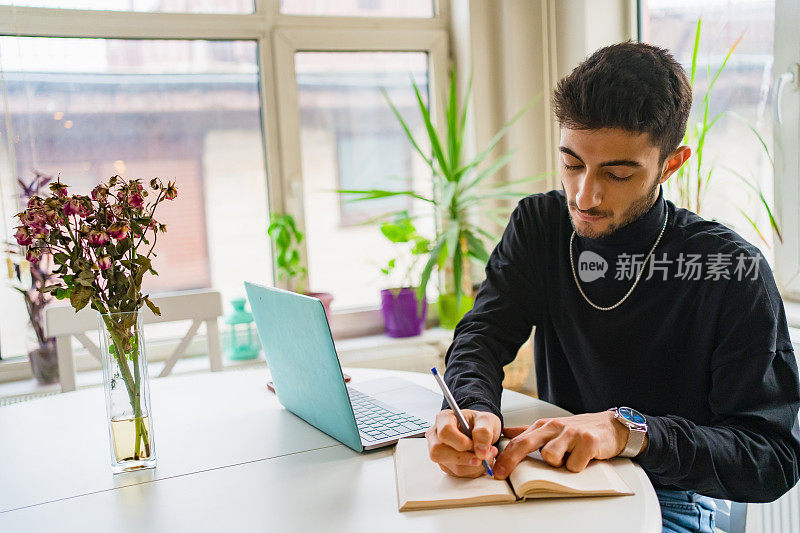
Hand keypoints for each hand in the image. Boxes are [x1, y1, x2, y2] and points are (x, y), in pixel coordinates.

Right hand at [426, 409, 501, 477]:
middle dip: (464, 458)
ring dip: (472, 466)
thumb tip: (480, 451)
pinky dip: (473, 470)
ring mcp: (439, 451)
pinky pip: (458, 473)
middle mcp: (437, 435)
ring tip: (485, 457)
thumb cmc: (479, 423)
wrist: (481, 432)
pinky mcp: (446, 464)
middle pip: (439, 452)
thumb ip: (484, 432)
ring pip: (450, 466)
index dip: (460, 442)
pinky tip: (479, 460)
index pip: (444, 432)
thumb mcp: (486, 420)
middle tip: (481, 456)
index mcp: (444, 418)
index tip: (475, 445)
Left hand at [492, 410, 628, 478]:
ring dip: (558, 464)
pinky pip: (574, 465)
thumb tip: (506, 433)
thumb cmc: (577, 431)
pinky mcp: (588, 442)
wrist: (609, 426)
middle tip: (504, 474)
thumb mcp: (551, 429)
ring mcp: (571, 434)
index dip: (505, 456)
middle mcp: (554, 427)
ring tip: (567, 458)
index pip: (519, 441)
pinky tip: (583, 458)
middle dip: (512, 460)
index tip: (496, 470)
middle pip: (526, 444)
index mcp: (544, 426)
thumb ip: (528, 432)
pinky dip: (578, 466)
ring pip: (551, 457)